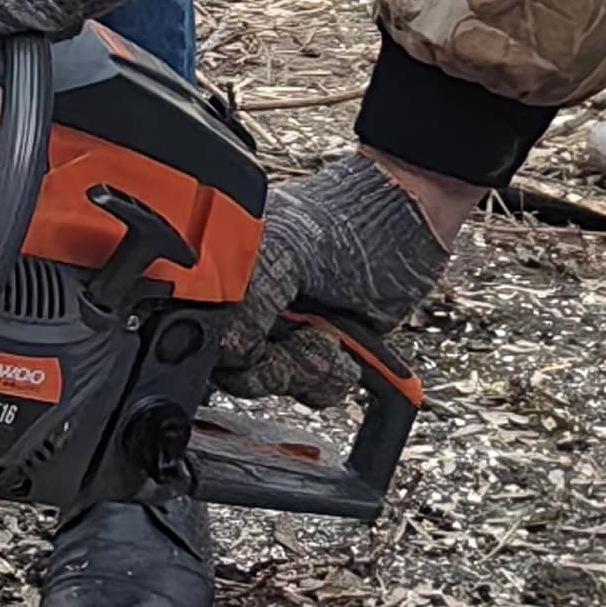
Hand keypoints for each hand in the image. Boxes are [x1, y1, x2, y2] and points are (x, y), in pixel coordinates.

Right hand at [217, 152, 448, 400]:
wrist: (408, 224)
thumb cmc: (348, 217)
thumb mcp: (288, 246)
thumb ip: (250, 294)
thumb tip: (226, 347)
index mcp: (226, 268)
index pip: (197, 323)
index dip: (224, 344)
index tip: (253, 341)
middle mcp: (248, 300)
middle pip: (231, 365)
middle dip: (272, 363)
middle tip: (300, 337)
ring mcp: (282, 327)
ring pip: (270, 382)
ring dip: (305, 370)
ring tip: (329, 340)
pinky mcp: (316, 350)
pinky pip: (306, 389)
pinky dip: (327, 380)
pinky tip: (343, 353)